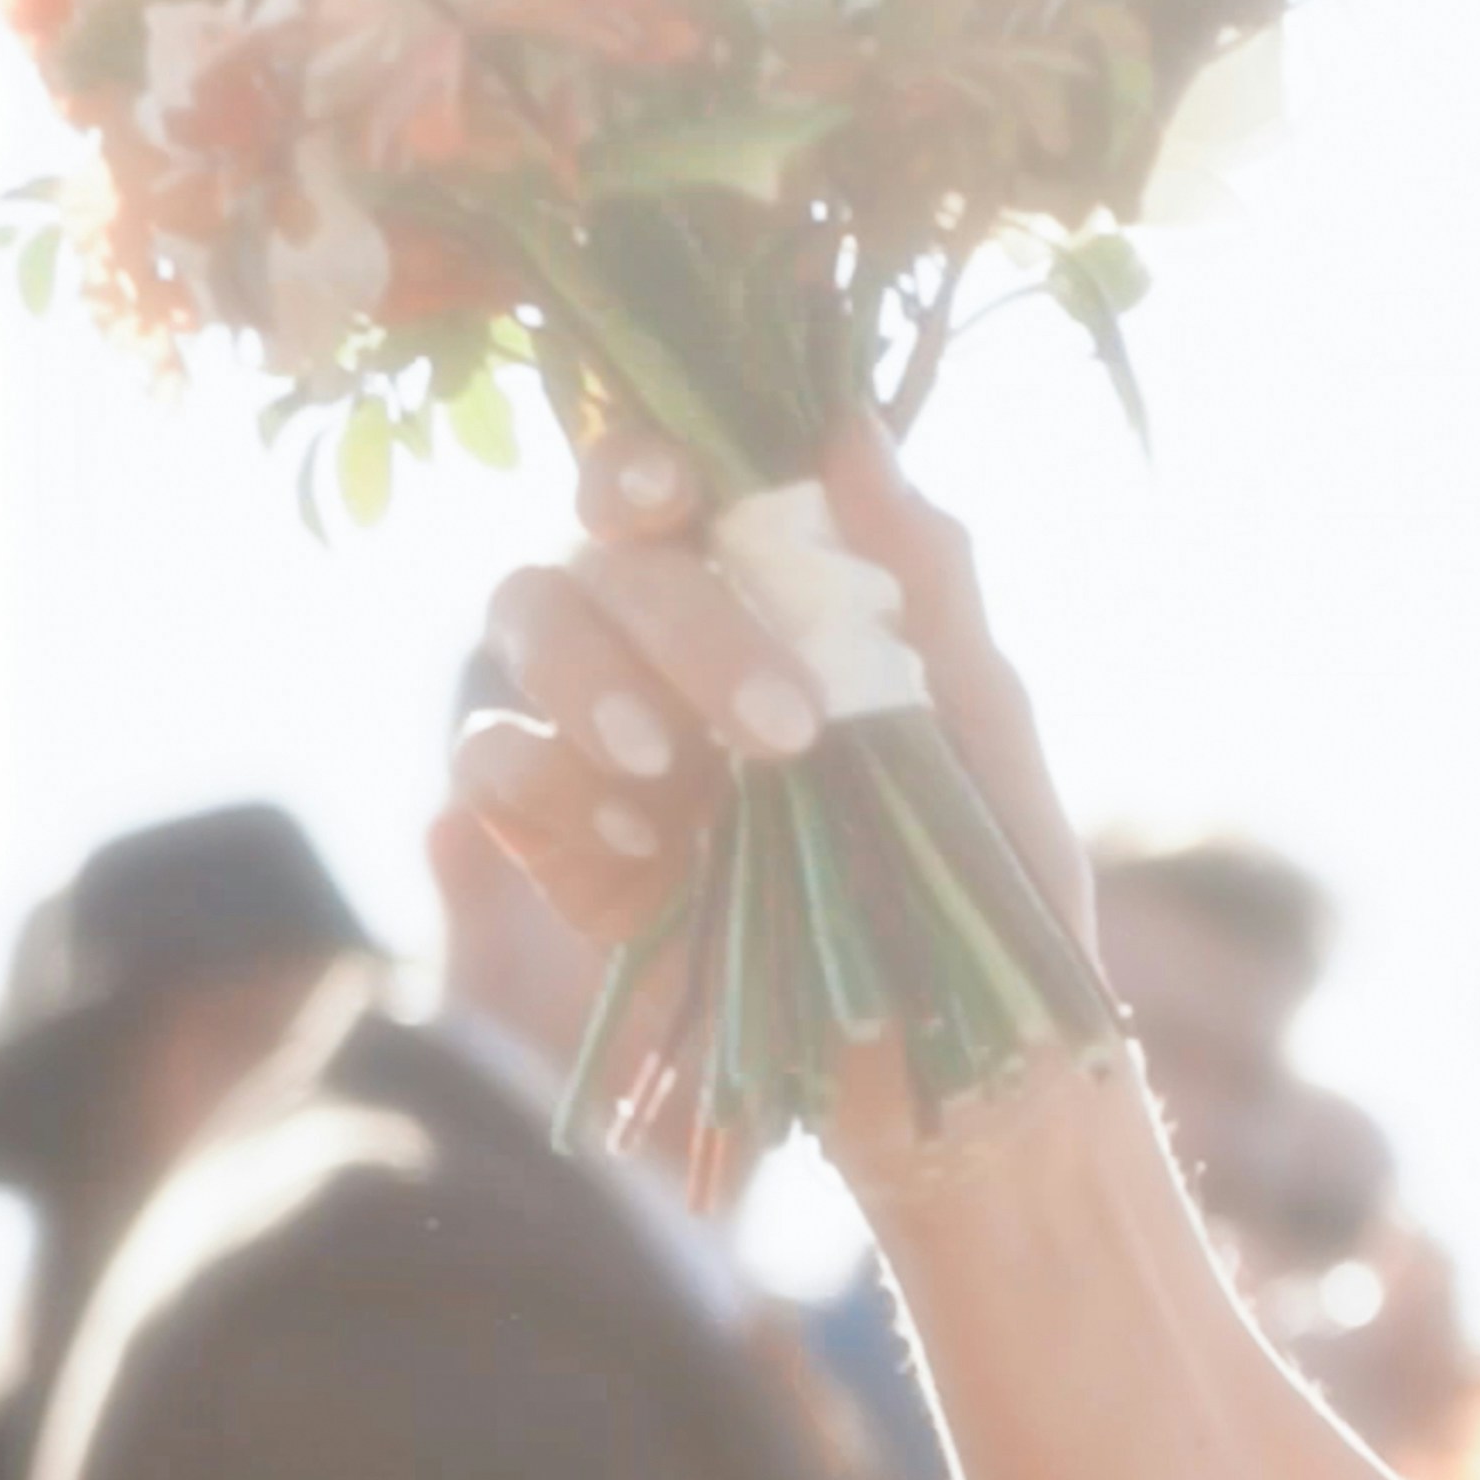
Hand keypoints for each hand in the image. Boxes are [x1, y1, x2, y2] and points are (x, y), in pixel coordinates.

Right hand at [454, 418, 1098, 986]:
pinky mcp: (560, 841)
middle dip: (682, 623)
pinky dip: (540, 777)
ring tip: (670, 765)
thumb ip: (923, 574)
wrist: (953, 1057)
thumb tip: (848, 423)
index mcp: (782, 597)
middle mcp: (679, 646)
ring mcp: (612, 737)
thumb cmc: (989, 876)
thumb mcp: (984, 724)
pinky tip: (631, 836)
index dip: (649, 456)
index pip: (678, 480)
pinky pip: (489, 762)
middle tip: (783, 729)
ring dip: (585, 673)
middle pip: (602, 551)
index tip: (679, 490)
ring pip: (522, 623)